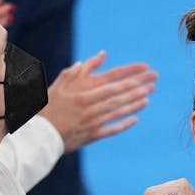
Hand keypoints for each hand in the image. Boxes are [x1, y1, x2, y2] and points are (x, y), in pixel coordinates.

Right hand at [40, 51, 156, 150]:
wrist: (41, 135)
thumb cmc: (49, 108)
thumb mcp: (59, 86)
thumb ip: (75, 72)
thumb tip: (92, 59)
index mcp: (84, 95)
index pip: (113, 84)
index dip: (130, 77)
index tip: (144, 71)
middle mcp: (91, 109)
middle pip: (120, 97)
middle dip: (138, 89)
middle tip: (153, 82)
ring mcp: (93, 123)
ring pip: (119, 112)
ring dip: (135, 104)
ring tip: (148, 97)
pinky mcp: (93, 136)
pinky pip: (112, 130)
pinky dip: (125, 124)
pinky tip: (136, 119)